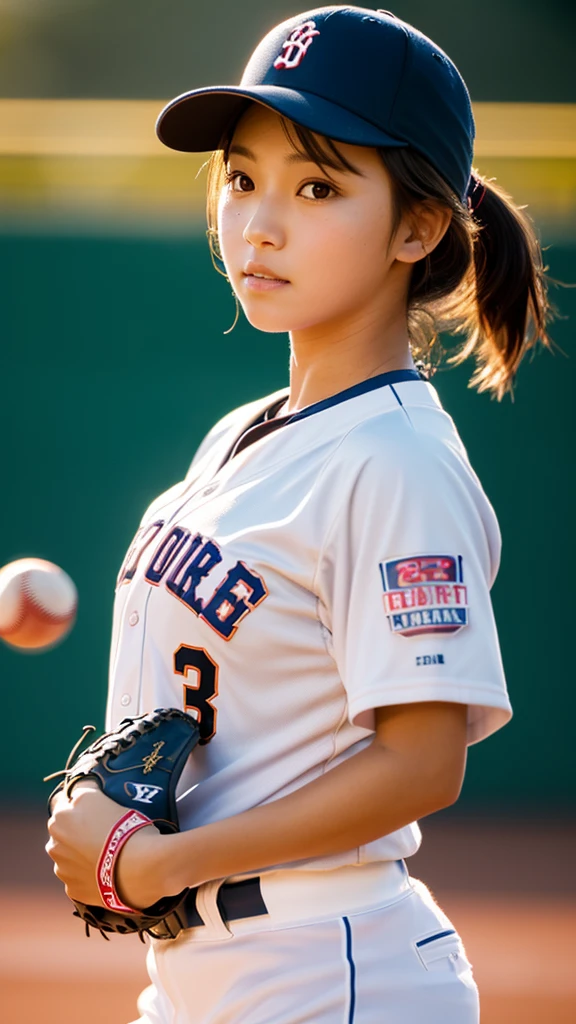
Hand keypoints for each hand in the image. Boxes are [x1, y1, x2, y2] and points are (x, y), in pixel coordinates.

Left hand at [46, 780, 166, 909]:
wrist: (139, 867)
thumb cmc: (125, 827)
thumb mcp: (104, 797)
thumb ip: (86, 791)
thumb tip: (81, 786)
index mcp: (61, 815)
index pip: (65, 803)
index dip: (83, 806)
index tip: (100, 811)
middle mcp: (55, 841)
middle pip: (65, 831)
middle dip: (79, 831)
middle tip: (105, 832)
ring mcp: (62, 867)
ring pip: (69, 856)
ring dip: (81, 854)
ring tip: (107, 855)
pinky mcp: (72, 889)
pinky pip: (79, 878)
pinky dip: (89, 875)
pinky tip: (107, 872)